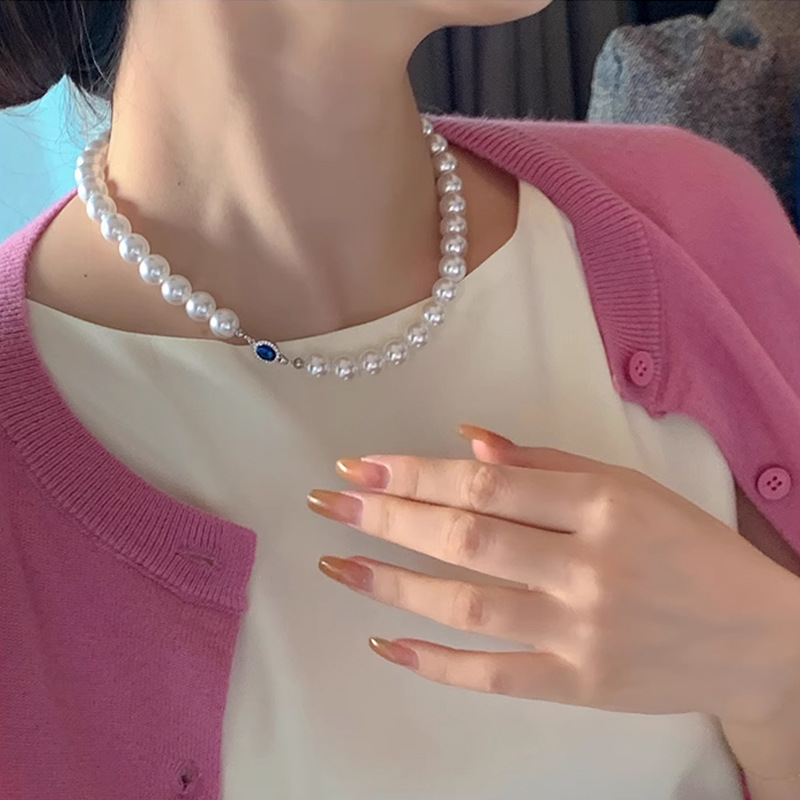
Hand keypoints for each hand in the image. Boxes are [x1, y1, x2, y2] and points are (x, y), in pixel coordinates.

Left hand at [307, 425, 799, 725]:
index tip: (359, 467)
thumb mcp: (628, 485)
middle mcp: (587, 565)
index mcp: (601, 503)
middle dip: (386, 517)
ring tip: (336, 563)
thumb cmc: (686, 546)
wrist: (756, 636)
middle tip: (328, 504)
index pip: (484, 484)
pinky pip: (493, 676)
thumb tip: (467, 444)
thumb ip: (546, 462)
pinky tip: (385, 645)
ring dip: (391, 582)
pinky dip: (434, 664)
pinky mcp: (579, 685)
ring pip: (465, 605)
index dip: (413, 473)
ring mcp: (581, 631)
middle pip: (465, 537)